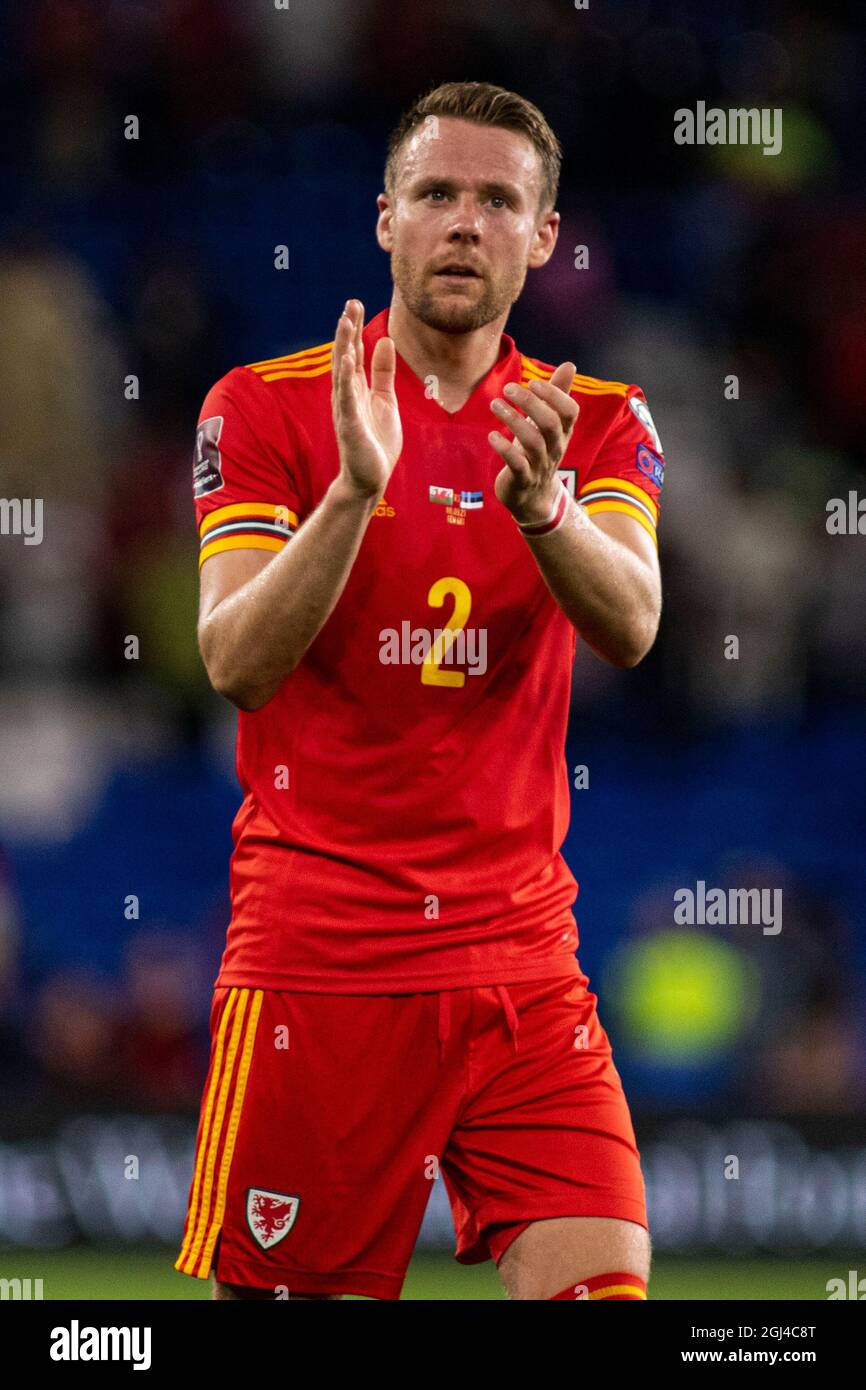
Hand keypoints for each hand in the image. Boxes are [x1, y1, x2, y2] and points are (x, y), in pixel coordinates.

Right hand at [331, 299, 402, 500]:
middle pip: (345, 356)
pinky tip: (346, 363)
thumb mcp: (386, 399)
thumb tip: (386, 341)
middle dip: (347, 330)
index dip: (354, 328)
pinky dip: (346, 381)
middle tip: (349, 303)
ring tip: (344, 322)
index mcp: (357, 388)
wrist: (371, 477)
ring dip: (343, 347)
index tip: (355, 303)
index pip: (353, 352)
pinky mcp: (350, 426)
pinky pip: (347, 400)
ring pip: (342, 372)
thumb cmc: (376, 441)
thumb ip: (383, 372)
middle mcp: (347, 395)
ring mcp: (346, 409)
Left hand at [489, 361, 578, 524]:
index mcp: (563, 432)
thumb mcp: (550, 423)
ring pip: (532, 441)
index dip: (554, 394)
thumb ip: (558, 394)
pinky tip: (492, 435)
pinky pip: (516, 464)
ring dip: (512, 420)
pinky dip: (504, 448)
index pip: (569, 410)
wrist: (534, 497)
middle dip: (529, 403)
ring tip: (495, 404)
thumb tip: (569, 365)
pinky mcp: (522, 479)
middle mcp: (555, 448)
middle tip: (508, 388)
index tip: (532, 382)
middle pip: (549, 423)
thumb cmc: (539, 451)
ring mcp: (539, 465)